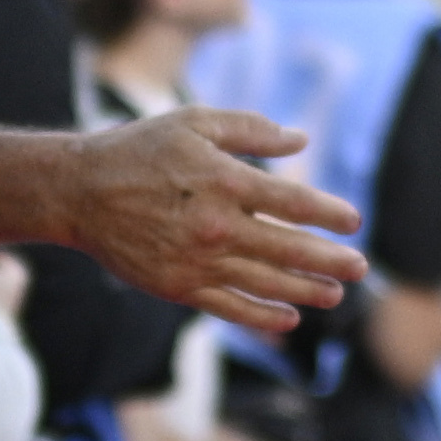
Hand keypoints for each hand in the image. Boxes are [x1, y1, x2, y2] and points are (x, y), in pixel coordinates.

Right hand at [56, 111, 364, 331]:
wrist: (79, 192)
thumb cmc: (140, 149)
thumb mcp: (195, 122)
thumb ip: (252, 129)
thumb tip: (300, 140)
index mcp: (225, 181)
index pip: (294, 202)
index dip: (329, 213)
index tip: (354, 221)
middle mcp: (217, 226)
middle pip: (289, 249)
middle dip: (330, 260)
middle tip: (361, 267)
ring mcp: (198, 261)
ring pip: (266, 282)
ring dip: (306, 291)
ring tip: (336, 295)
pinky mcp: (178, 287)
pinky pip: (230, 307)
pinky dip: (262, 316)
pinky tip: (288, 318)